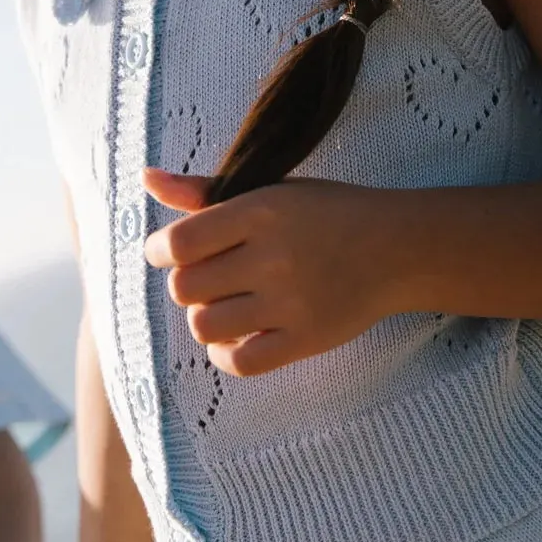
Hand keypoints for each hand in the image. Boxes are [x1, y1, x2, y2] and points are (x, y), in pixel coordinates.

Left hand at [143, 170, 393, 375]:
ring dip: (204, 318)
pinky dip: (225, 354)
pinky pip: (240, 362)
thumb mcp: (269, 189)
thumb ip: (204, 190)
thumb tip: (146, 178)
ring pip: (205, 327)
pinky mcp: (306, 339)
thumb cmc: (325, 213)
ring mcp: (290, 302)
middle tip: (207, 277)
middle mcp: (272, 257)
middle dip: (185, 284)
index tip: (168, 251)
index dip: (160, 250)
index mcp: (259, 211)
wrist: (396, 248)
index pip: (180, 242)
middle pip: (185, 288)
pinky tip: (236, 336)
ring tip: (224, 304)